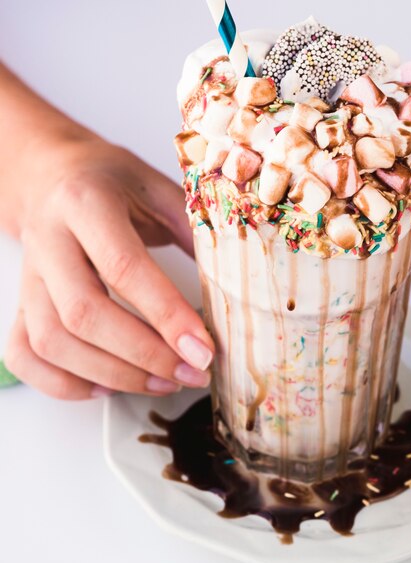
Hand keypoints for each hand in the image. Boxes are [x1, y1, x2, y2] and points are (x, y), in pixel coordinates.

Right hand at [4, 135, 213, 398]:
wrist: (51, 174)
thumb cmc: (111, 182)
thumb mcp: (159, 189)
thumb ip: (194, 231)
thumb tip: (234, 286)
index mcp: (86, 203)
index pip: (124, 268)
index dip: (166, 315)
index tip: (203, 350)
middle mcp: (48, 240)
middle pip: (84, 314)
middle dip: (145, 355)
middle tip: (192, 373)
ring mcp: (29, 276)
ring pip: (53, 341)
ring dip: (113, 374)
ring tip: (164, 382)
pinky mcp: (21, 302)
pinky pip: (25, 354)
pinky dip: (63, 383)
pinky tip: (108, 386)